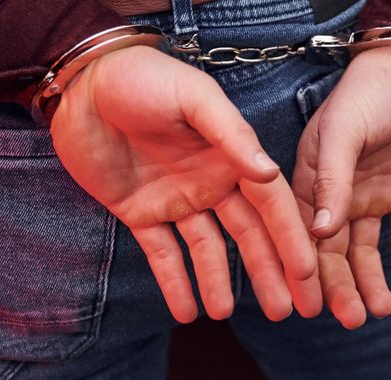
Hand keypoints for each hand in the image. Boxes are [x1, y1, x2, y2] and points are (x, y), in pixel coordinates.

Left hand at [50, 45, 321, 322]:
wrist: (82, 82)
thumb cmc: (144, 78)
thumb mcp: (193, 97)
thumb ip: (231, 134)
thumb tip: (267, 173)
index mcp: (231, 154)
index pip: (270, 203)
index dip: (290, 237)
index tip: (307, 271)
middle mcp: (211, 181)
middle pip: (248, 234)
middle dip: (268, 271)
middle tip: (287, 310)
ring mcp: (176, 199)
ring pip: (208, 249)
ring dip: (219, 281)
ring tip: (225, 313)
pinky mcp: (140, 211)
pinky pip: (162, 254)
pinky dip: (175, 282)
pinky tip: (186, 312)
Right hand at [292, 46, 390, 328]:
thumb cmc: (372, 88)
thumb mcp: (345, 129)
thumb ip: (331, 180)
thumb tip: (321, 234)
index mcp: (310, 174)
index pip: (303, 231)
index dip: (305, 268)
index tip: (308, 304)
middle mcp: (339, 189)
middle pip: (336, 248)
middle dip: (341, 285)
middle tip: (351, 320)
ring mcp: (374, 191)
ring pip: (369, 249)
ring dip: (372, 281)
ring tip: (381, 312)